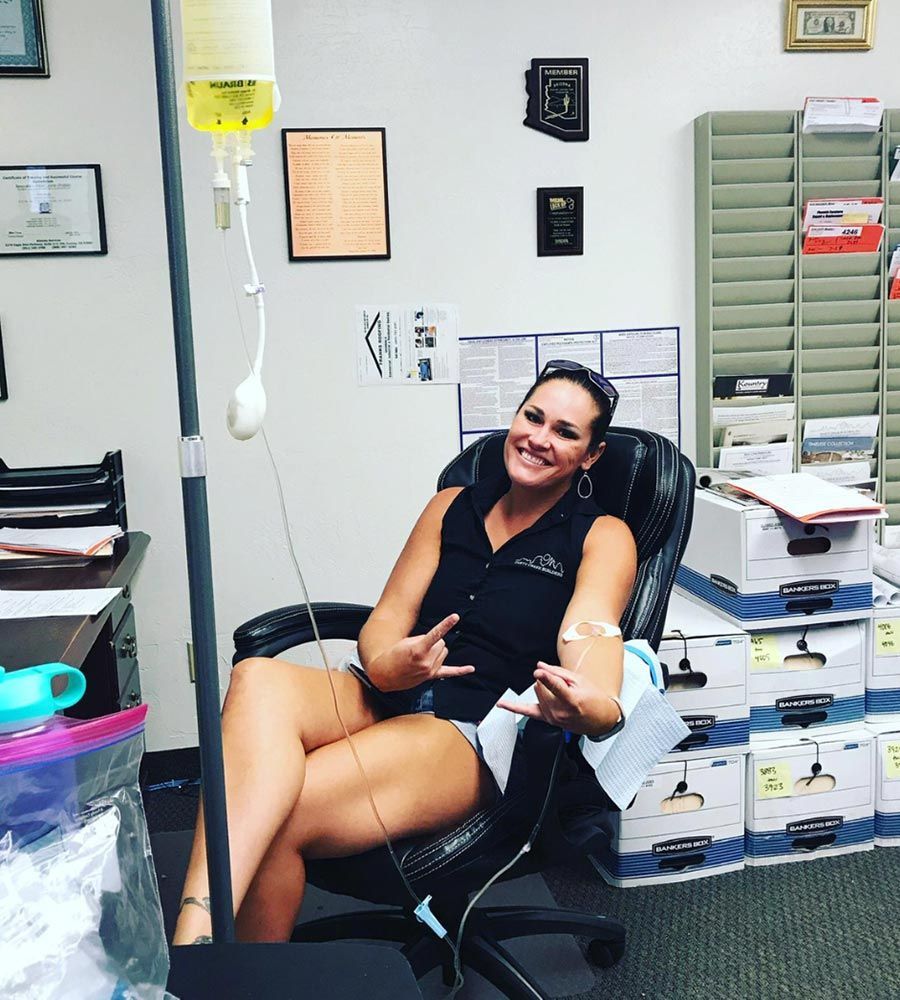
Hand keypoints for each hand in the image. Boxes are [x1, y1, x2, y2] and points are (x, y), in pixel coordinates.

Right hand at [369, 613, 474, 691]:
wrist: (384, 674)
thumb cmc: (392, 657)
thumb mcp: (405, 642)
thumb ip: (422, 639)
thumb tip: (435, 640)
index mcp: (418, 650)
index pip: (436, 634)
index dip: (446, 624)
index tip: (455, 617)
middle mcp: (426, 661)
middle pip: (441, 642)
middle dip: (433, 641)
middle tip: (419, 645)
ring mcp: (430, 670)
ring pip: (444, 652)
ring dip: (437, 650)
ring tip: (422, 654)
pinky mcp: (431, 676)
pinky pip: (449, 672)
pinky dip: (461, 670)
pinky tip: (470, 668)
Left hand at [497, 662, 618, 738]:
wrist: (600, 719)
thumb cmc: (593, 699)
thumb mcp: (580, 680)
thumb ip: (558, 673)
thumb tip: (540, 666)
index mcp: (571, 701)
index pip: (556, 687)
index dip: (547, 678)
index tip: (539, 672)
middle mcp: (559, 712)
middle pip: (541, 687)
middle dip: (549, 680)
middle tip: (564, 684)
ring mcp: (552, 718)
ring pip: (536, 693)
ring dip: (544, 688)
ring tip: (561, 693)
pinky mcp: (547, 720)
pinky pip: (526, 713)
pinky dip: (513, 707)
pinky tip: (501, 704)